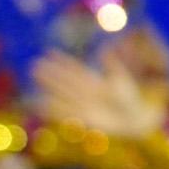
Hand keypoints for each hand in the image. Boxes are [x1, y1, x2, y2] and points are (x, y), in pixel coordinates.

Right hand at [33, 52, 161, 140]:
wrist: (133, 120)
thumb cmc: (129, 99)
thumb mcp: (120, 80)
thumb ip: (111, 65)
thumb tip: (105, 48)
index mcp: (94, 81)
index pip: (75, 69)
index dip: (63, 61)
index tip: (50, 53)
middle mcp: (85, 92)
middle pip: (65, 81)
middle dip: (51, 74)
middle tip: (35, 65)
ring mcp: (82, 104)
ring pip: (62, 94)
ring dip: (49, 87)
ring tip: (35, 79)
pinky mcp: (82, 117)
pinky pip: (63, 112)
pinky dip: (51, 108)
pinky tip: (39, 104)